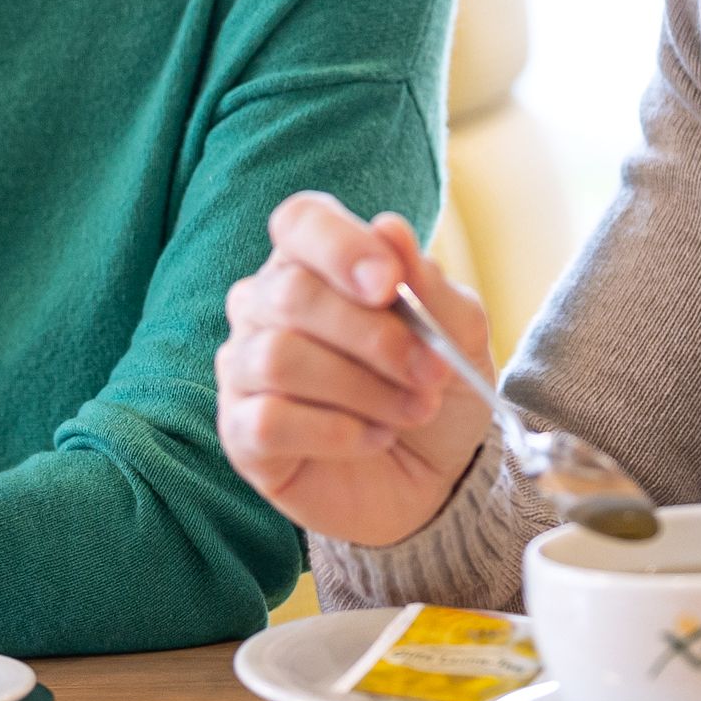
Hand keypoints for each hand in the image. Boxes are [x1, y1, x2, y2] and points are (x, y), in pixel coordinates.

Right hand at [215, 192, 495, 547]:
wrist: (439, 478)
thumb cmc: (436, 388)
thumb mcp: (459, 333)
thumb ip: (428, 284)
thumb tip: (389, 228)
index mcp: (316, 262)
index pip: (300, 222)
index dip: (340, 246)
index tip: (390, 285)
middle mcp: (266, 305)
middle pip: (291, 293)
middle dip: (374, 336)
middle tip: (432, 373)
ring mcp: (244, 368)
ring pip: (278, 357)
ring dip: (362, 389)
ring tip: (413, 410)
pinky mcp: (241, 432)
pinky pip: (269, 420)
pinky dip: (336, 432)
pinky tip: (373, 439)